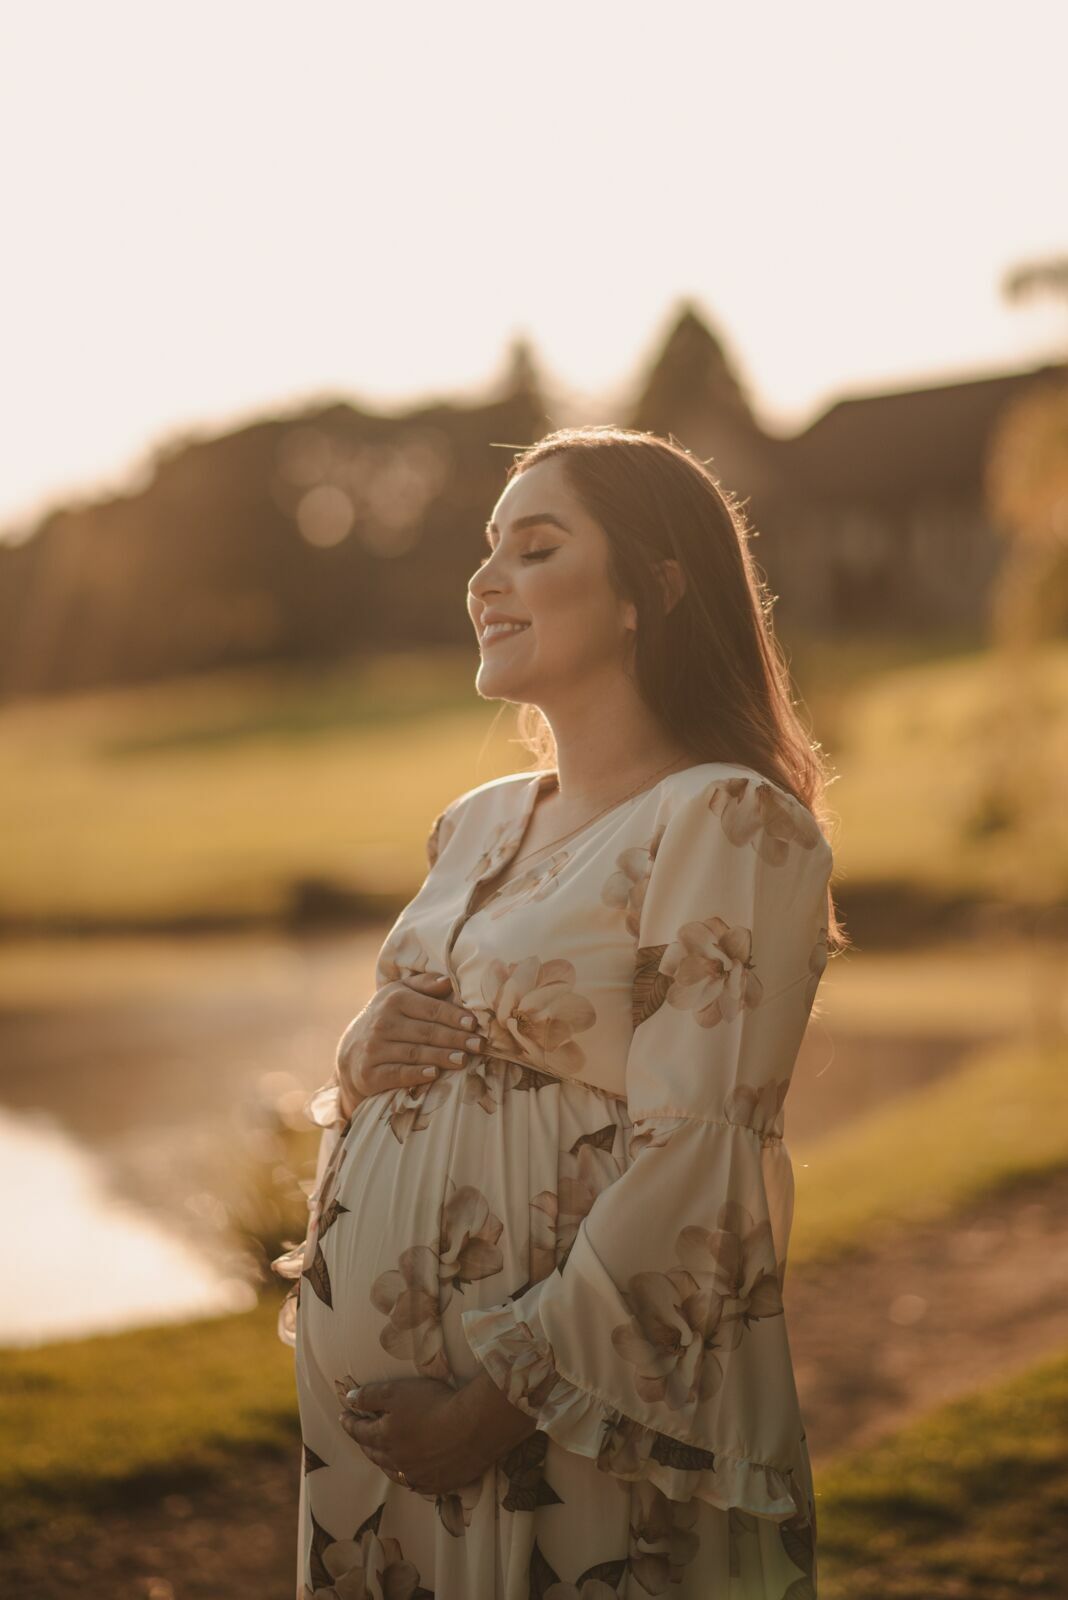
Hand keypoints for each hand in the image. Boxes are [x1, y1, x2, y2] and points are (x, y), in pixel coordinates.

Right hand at [334, 972, 489, 1118]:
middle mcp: (382, 1022)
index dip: (453, 1016)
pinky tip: (434, 1074)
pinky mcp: (369, 1072)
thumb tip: (448, 980)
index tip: (474, 1024)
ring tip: (464, 1060)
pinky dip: (416, 1074)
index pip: (431, 1009)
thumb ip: (425, 985)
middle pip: (427, 1032)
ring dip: (441, 1057)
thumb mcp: (400, 994)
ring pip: (415, 1053)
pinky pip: (397, 1073)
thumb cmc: (388, 1018)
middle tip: (479, 1045)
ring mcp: (374, 1048)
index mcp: (395, 999)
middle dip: (455, 1039)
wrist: (352, 1052)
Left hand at [337, 1375, 503, 1494]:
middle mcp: (396, 1462)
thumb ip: (371, 1396)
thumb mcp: (397, 1391)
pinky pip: (415, 1483)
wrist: (474, 1427)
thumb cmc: (435, 1404)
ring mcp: (417, 1476)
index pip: (360, 1431)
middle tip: (359, 1435)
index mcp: (384, 1438)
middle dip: (364, 1442)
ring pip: (393, 1471)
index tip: (342, 1416)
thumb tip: (348, 1401)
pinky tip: (410, 1473)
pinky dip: (407, 1476)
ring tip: (380, 1455)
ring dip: (384, 1462)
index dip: (350, 1422)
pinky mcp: (437, 1484)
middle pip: (374, 1453)